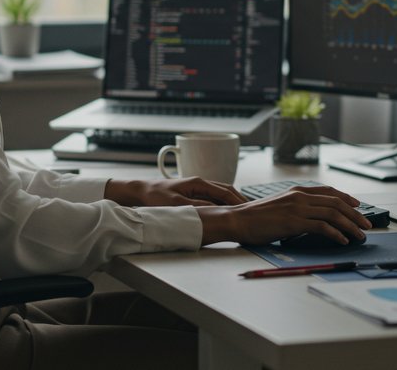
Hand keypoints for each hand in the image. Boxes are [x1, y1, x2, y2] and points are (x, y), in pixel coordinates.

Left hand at [104, 177, 246, 207]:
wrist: (141, 191)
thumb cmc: (155, 197)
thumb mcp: (175, 204)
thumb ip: (195, 207)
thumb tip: (214, 211)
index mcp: (198, 183)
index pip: (225, 192)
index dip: (239, 202)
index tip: (250, 211)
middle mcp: (201, 183)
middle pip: (228, 191)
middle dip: (241, 201)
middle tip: (255, 212)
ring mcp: (198, 187)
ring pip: (222, 194)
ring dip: (234, 202)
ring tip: (246, 213)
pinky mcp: (194, 193)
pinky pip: (215, 197)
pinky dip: (224, 204)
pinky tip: (228, 213)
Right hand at [197, 185, 372, 245]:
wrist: (238, 219)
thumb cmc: (256, 218)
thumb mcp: (279, 207)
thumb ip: (296, 208)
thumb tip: (312, 219)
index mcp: (296, 191)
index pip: (328, 191)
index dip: (346, 198)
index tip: (357, 205)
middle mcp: (300, 196)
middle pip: (336, 202)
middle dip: (354, 214)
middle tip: (366, 225)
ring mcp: (298, 208)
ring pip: (333, 214)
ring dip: (350, 225)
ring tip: (359, 235)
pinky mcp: (295, 222)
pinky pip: (322, 226)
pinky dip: (336, 233)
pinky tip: (343, 240)